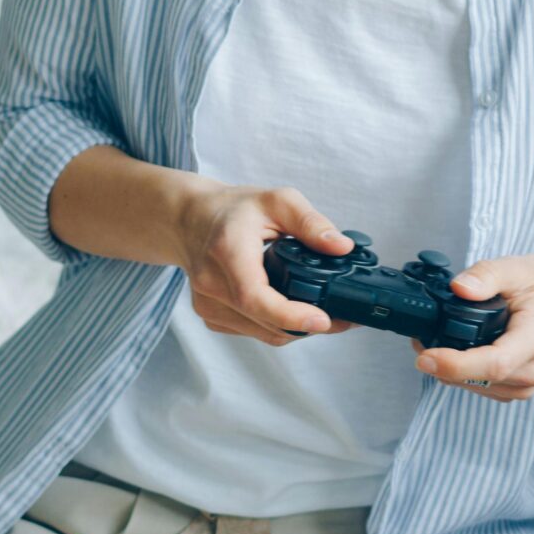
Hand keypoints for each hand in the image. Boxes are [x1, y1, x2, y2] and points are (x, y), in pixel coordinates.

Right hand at [174, 183, 355, 345]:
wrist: (190, 220)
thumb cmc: (232, 209)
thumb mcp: (277, 201)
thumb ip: (310, 223)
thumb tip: (341, 246)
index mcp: (228, 252)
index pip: (254, 296)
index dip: (290, 315)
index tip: (323, 320)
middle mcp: (212, 283)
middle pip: (264, 321)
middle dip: (307, 325)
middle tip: (343, 318)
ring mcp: (208, 304)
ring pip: (261, 333)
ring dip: (294, 330)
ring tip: (323, 313)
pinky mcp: (210, 315)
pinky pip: (251, 331)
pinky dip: (276, 327)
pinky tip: (292, 311)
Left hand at [417, 255, 533, 401]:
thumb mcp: (520, 268)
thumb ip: (487, 275)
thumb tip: (458, 287)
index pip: (494, 364)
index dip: (455, 365)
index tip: (425, 357)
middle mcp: (533, 370)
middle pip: (479, 379)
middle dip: (443, 364)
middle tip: (421, 337)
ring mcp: (527, 385)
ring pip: (476, 387)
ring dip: (450, 370)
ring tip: (436, 341)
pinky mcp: (518, 389)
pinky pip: (482, 388)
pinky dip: (463, 374)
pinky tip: (457, 353)